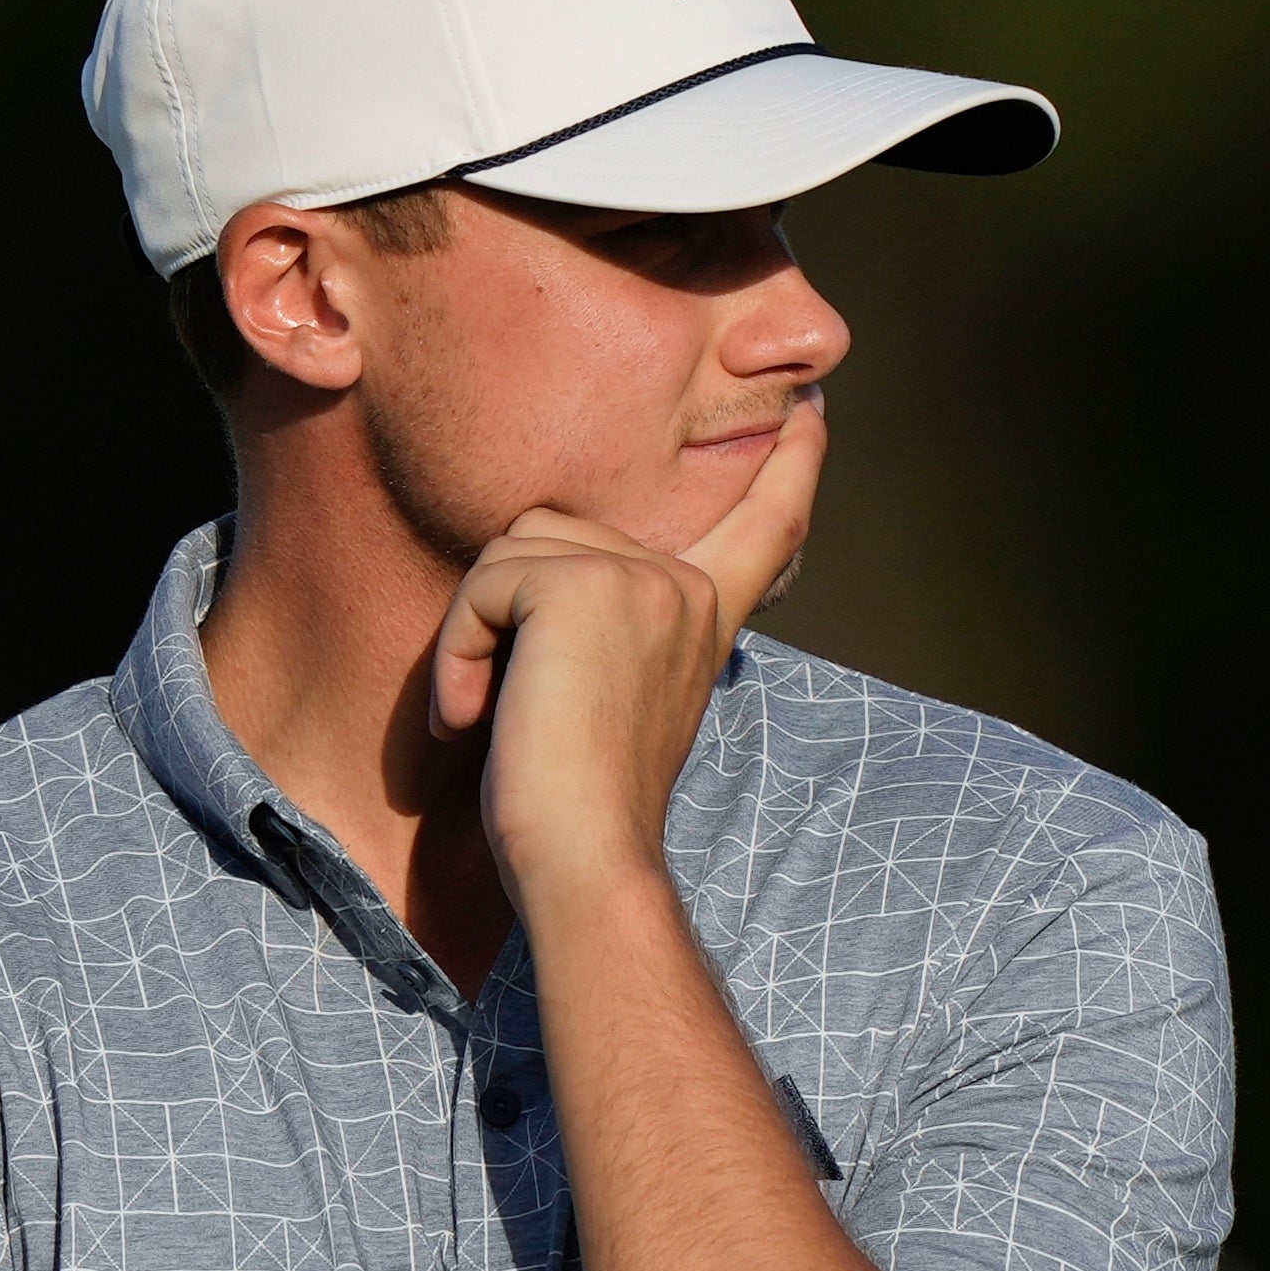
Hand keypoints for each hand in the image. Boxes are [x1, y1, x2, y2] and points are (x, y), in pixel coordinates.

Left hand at [424, 396, 825, 914]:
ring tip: (490, 714)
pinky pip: (483, 584)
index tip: (812, 410)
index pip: (761, 526)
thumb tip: (547, 570)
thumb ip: (612, 627)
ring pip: (512, 551)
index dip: (790, 467)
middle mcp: (687, 586)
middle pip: (556, 532)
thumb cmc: (579, 808)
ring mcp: (643, 580)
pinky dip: (456, 651)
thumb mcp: (615, 696)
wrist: (586, 860)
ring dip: (475, 634)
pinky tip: (472, 718)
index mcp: (706, 615)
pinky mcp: (583, 586)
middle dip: (507, 612)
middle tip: (505, 707)